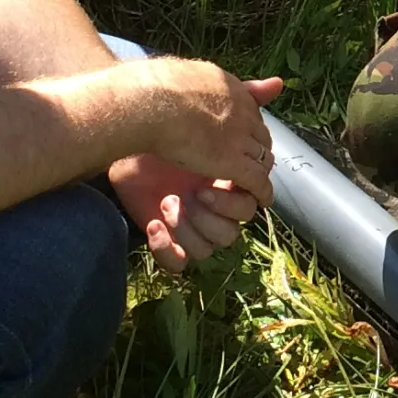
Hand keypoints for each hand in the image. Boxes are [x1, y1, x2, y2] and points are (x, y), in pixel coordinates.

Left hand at [108, 151, 262, 270]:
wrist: (130, 151)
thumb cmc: (166, 140)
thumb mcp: (205, 139)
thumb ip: (236, 148)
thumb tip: (266, 133)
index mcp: (230, 191)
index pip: (248, 210)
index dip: (230, 205)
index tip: (204, 187)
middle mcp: (215, 214)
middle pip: (230, 235)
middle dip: (207, 218)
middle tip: (187, 195)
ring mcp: (192, 231)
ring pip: (206, 250)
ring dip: (185, 229)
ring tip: (166, 203)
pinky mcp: (169, 243)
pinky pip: (178, 264)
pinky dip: (165, 247)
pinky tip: (153, 225)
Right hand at [116, 59, 280, 200]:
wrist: (146, 102)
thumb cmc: (150, 89)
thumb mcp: (180, 77)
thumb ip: (199, 80)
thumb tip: (190, 86)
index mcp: (230, 90)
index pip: (251, 112)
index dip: (246, 129)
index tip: (238, 140)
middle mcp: (242, 111)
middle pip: (261, 136)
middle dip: (255, 151)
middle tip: (247, 165)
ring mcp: (239, 137)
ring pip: (263, 159)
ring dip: (257, 172)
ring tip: (252, 185)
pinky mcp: (232, 162)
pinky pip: (256, 181)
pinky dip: (261, 192)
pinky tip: (261, 199)